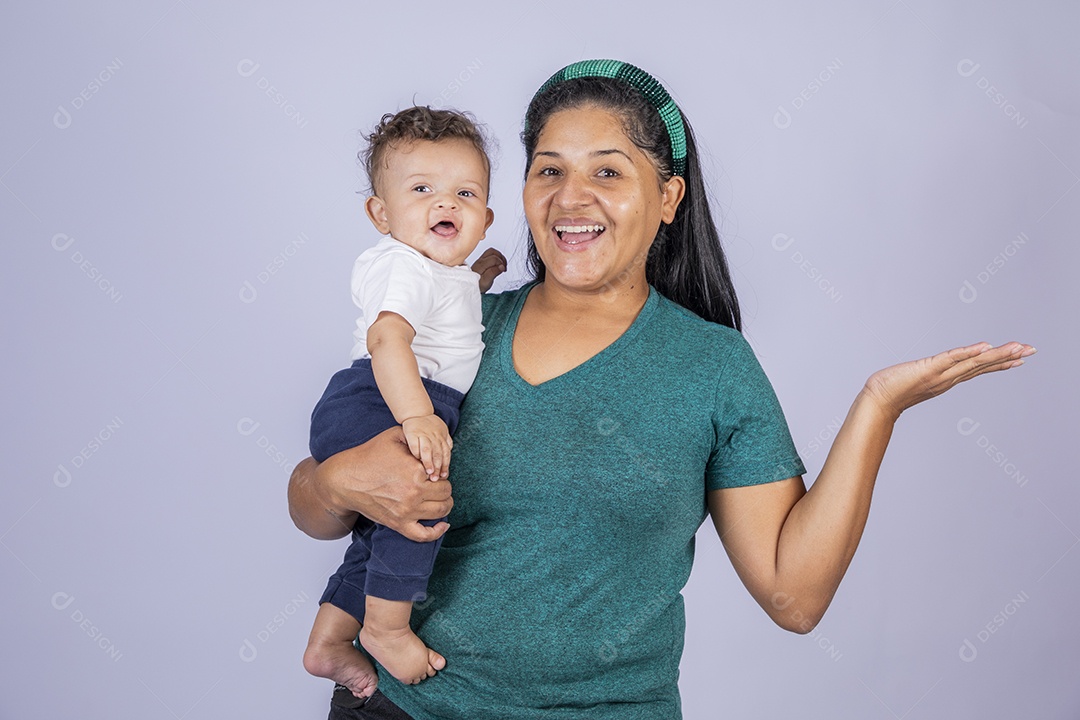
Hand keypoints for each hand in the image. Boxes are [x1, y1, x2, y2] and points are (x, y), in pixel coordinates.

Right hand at [315, 426, 452, 541]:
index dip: (439, 471)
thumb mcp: (394, 436)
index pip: (443, 474)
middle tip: (435, 484)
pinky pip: (424, 535)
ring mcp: (407, 511)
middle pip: (445, 493)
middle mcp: (414, 492)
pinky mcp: (398, 524)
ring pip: (441, 511)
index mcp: (416, 470)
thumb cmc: (368, 456)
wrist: (345, 479)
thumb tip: (432, 442)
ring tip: (438, 498)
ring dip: (444, 504)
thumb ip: (416, 436)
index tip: (431, 470)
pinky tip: (443, 525)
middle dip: (443, 487)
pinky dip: (437, 532)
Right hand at [401, 414, 452, 479]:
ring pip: (428, 450)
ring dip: (428, 461)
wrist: (416, 411)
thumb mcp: (442, 431)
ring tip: (428, 472)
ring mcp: (423, 434)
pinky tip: (416, 461)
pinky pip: (414, 444)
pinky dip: (416, 453)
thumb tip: (449, 454)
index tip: (443, 476)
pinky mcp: (412, 432)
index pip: (445, 454)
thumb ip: (446, 442)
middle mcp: (434, 436)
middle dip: (437, 467)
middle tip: (435, 479)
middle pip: (437, 453)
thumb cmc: (429, 424)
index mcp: (441, 437)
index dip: (445, 465)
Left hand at [471, 248, 506, 292]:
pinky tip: (498, 265)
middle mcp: (480, 261)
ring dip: (499, 257)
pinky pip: (489, 255)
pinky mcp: (481, 262)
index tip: (503, 270)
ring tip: (502, 265)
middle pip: (492, 251)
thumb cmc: (478, 286)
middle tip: (503, 266)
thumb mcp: (486, 282)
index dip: (501, 263)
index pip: (494, 258)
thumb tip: (501, 266)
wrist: (470, 287)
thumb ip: (493, 273)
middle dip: (501, 257)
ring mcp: (480, 260)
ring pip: (491, 252)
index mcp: (481, 265)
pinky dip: (496, 258)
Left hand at [861, 341, 1035, 421]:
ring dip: (997, 355)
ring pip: (974, 362)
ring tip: (1018, 347)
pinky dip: (968, 352)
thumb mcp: (917, 380)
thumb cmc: (892, 390)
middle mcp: (948, 378)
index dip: (999, 363)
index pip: (978, 368)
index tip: (1020, 358)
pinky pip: (951, 359)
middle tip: (1032, 349)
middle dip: (1008, 357)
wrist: (877, 401)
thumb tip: (931, 372)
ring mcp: (940, 374)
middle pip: (983, 365)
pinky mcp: (928, 369)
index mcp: (948, 379)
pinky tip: (984, 346)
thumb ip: (927, 376)